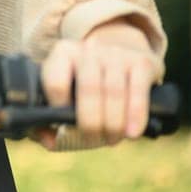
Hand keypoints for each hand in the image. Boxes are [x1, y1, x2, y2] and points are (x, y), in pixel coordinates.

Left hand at [35, 17, 159, 149]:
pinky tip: (132, 134)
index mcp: (63, 54)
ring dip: (113, 123)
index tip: (64, 125)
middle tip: (92, 140)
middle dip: (90, 122)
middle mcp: (89, 50)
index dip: (59, 108)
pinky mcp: (141, 62)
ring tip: (112, 140)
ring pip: (114, 92)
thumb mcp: (67, 89)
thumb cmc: (89, 83)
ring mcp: (116, 54)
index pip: (56, 82)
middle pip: (88, 88)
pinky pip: (138, 91)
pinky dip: (135, 115)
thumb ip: (51, 117)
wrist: (124, 53)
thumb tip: (49, 141)